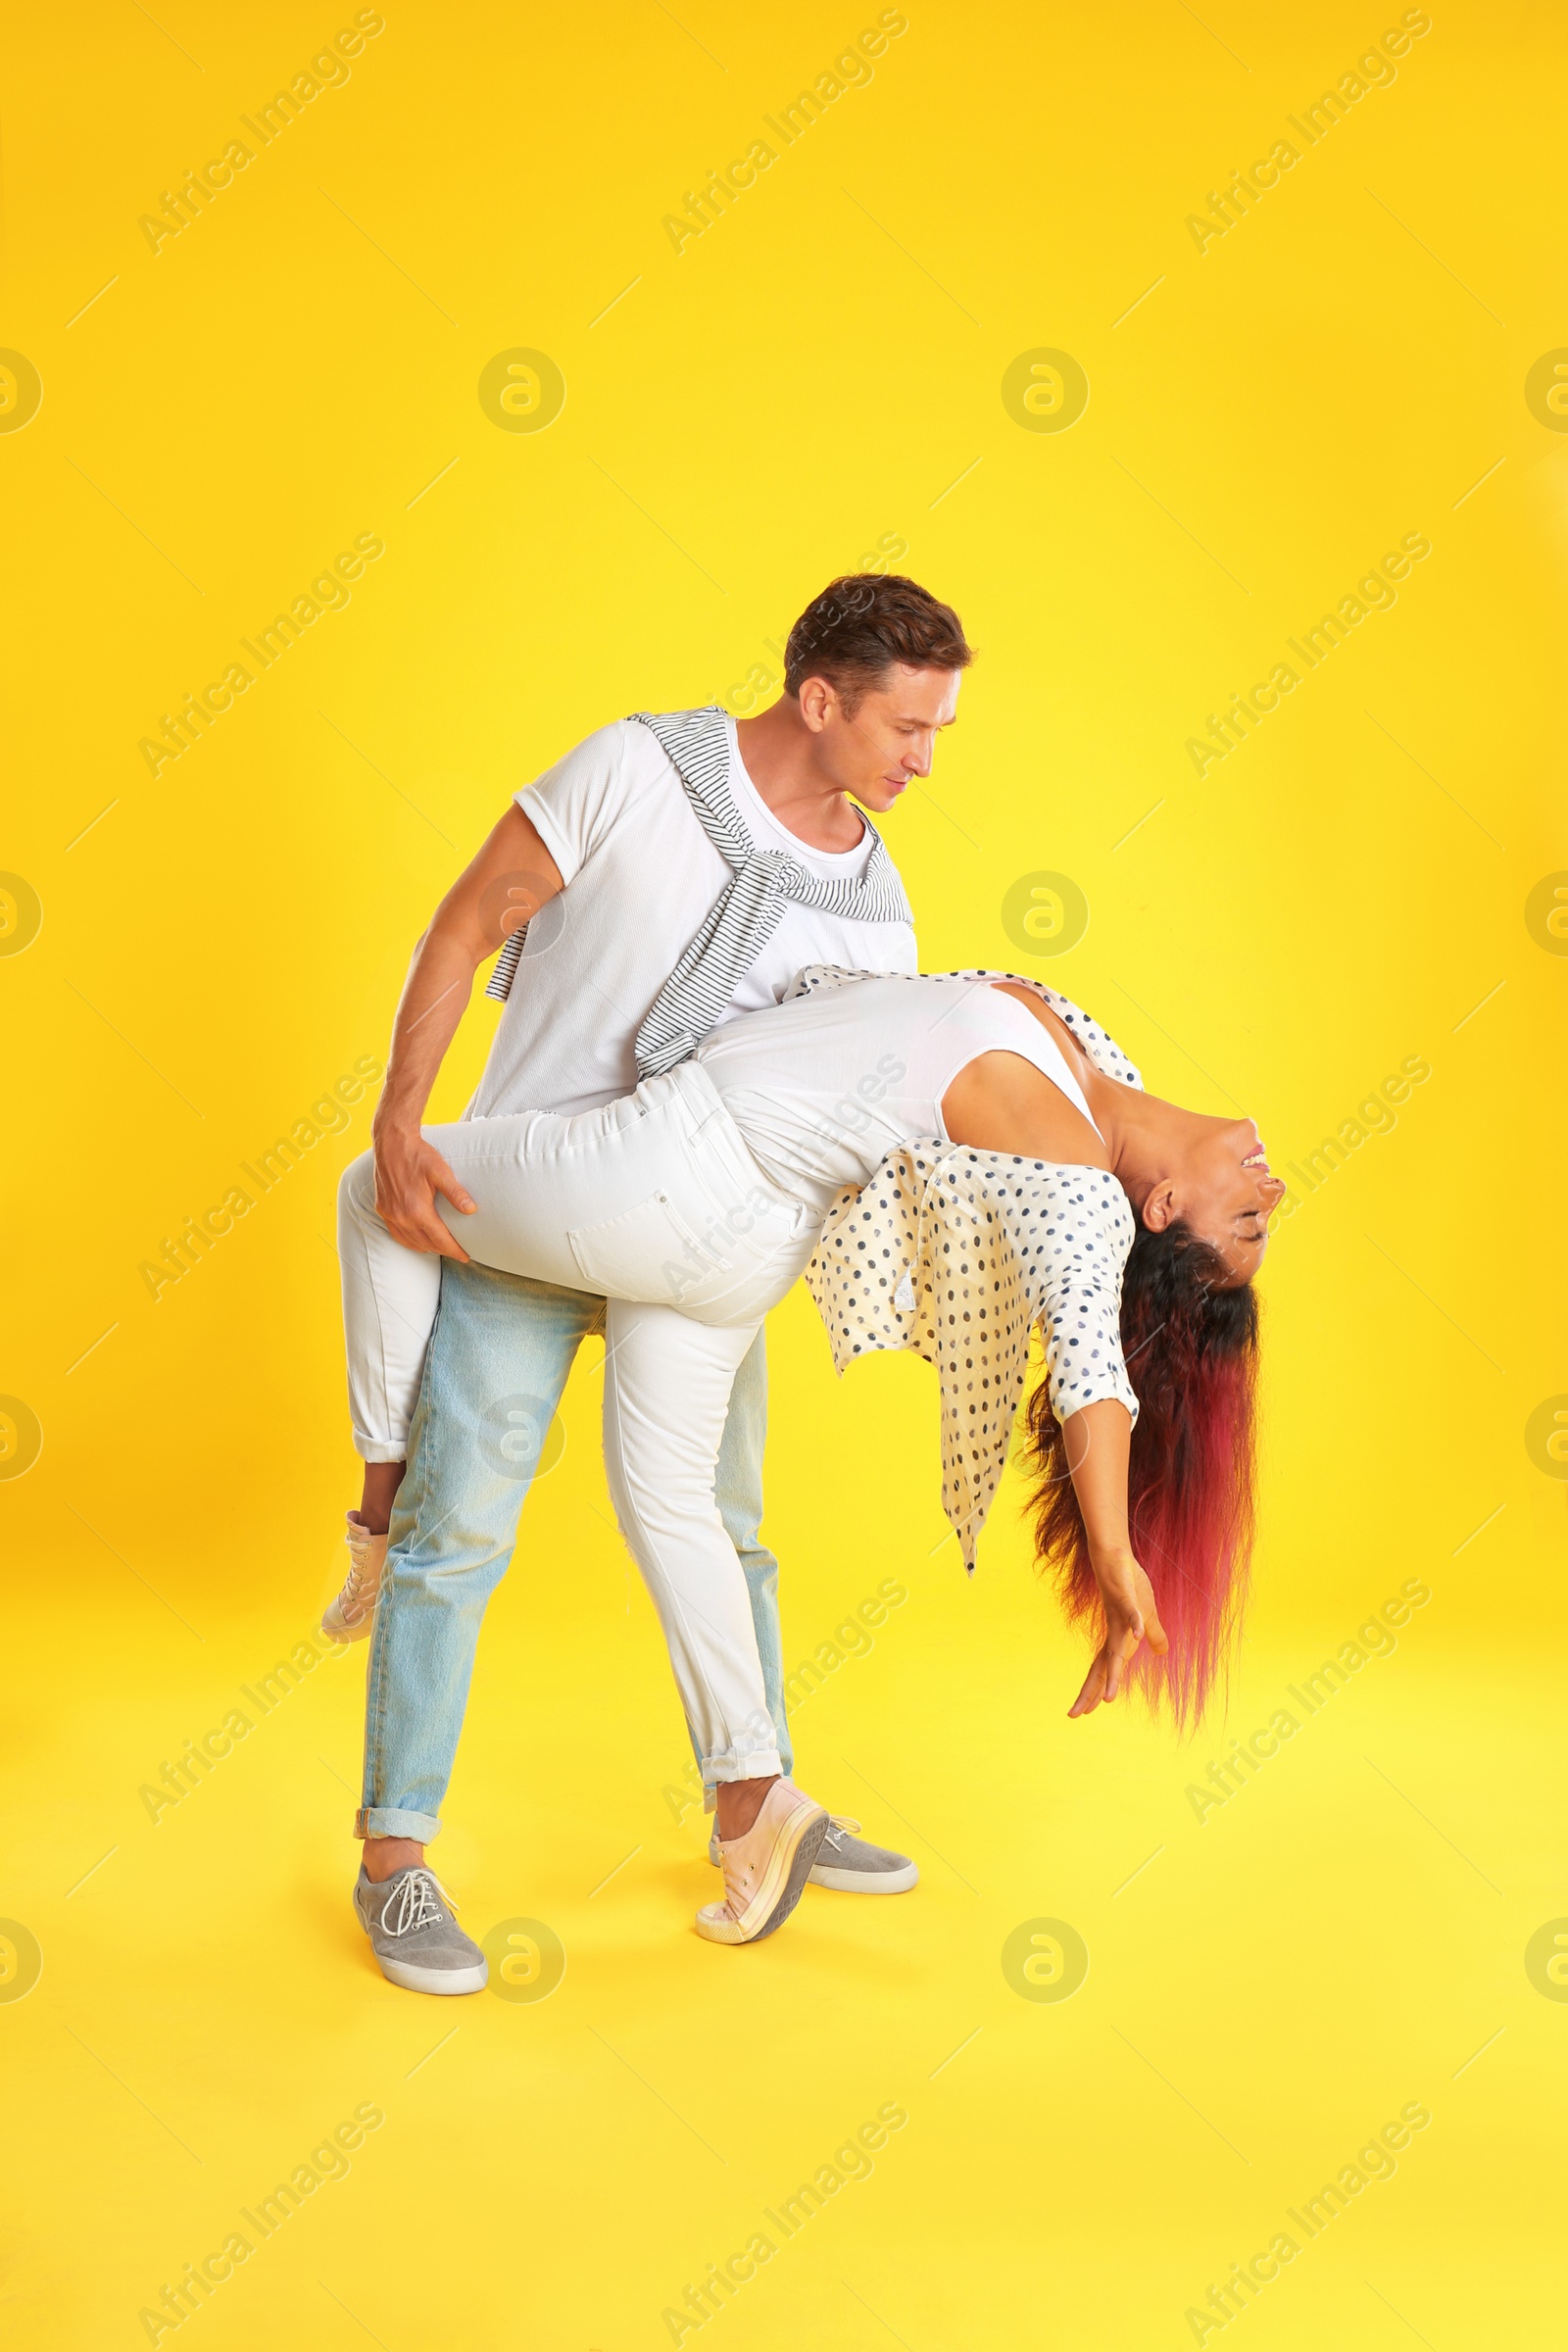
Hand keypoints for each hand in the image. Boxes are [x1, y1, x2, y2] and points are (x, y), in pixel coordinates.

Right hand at [372, 1124, 476, 1258]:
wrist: (391, 1143)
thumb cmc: (418, 1155)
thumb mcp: (441, 1172)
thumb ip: (456, 1193)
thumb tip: (471, 1210)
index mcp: (417, 1210)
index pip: (440, 1240)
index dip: (454, 1250)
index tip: (466, 1257)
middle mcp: (401, 1217)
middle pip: (427, 1244)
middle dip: (444, 1250)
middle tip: (458, 1253)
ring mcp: (390, 1214)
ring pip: (411, 1242)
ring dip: (428, 1247)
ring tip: (442, 1248)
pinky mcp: (382, 1209)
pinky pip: (397, 1234)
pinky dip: (409, 1241)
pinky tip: (418, 1240)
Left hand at [1067, 1545, 1167, 1717]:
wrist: (1115, 1555)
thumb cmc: (1129, 1585)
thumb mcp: (1146, 1615)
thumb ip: (1152, 1636)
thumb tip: (1162, 1652)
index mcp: (1116, 1636)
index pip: (1102, 1667)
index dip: (1095, 1688)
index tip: (1083, 1712)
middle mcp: (1113, 1630)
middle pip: (1101, 1665)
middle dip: (1091, 1690)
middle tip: (1075, 1715)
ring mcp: (1118, 1614)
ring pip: (1116, 1647)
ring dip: (1113, 1672)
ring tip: (1109, 1697)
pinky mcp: (1125, 1595)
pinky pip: (1131, 1611)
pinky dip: (1135, 1623)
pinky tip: (1138, 1634)